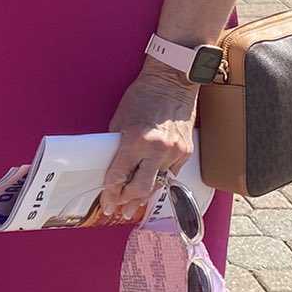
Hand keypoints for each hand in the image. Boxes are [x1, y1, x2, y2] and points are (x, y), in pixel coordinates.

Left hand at [99, 67, 196, 221]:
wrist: (172, 81)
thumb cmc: (142, 96)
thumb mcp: (119, 120)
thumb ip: (117, 147)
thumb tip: (112, 170)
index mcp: (135, 140)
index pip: (118, 176)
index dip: (110, 193)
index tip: (105, 202)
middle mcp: (156, 149)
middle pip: (140, 189)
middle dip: (126, 202)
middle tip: (118, 211)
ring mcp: (174, 152)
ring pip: (158, 185)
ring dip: (144, 197)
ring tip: (132, 207)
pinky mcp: (186, 152)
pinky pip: (171, 173)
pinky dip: (160, 180)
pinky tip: (151, 186)